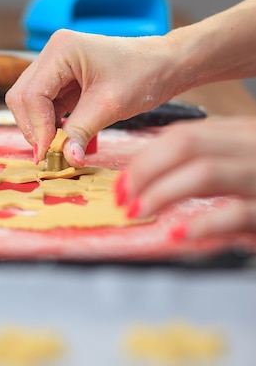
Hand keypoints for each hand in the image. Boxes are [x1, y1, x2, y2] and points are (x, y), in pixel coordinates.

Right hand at [6, 29, 174, 164]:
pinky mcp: (63, 79)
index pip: (32, 94)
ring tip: (57, 149)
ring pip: (30, 102)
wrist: (165, 66)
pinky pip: (45, 105)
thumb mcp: (109, 106)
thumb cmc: (143, 75)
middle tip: (49, 154)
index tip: (48, 153)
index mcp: (61, 50)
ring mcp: (57, 66)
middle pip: (23, 97)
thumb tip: (65, 159)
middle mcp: (53, 54)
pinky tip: (63, 138)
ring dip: (40, 127)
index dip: (37, 127)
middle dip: (33, 128)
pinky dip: (50, 124)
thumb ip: (80, 132)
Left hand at [116, 117, 255, 239]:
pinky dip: (201, 224)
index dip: (145, 157)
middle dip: (145, 169)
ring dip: (162, 192)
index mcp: (241, 133)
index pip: (183, 134)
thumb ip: (208, 166)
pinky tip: (177, 232)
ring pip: (205, 173)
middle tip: (123, 196)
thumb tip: (154, 180)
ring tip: (138, 211)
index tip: (123, 180)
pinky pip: (235, 214)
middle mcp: (252, 145)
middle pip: (187, 145)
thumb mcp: (242, 167)